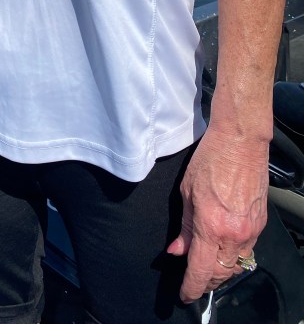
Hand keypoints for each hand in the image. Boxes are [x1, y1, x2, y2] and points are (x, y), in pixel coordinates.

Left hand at [167, 124, 267, 301]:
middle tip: (193, 283)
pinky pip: (246, 250)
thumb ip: (183, 226)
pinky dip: (234, 256)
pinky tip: (223, 251)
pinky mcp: (260, 224)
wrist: (241, 142)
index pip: (200, 270)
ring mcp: (250, 230)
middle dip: (206, 283)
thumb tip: (177, 250)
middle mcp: (234, 233)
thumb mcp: (186, 192)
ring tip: (206, 270)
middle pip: (220, 274)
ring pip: (235, 265)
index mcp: (210, 225)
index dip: (190, 287)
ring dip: (221, 272)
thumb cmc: (211, 160)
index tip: (183, 294)